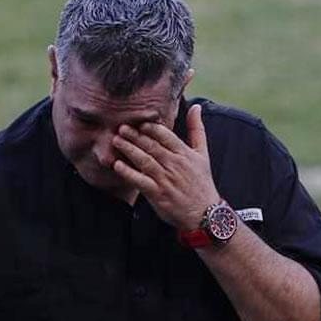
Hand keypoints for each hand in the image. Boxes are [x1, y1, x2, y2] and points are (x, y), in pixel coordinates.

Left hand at [110, 103, 220, 229]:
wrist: (204, 213)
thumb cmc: (201, 182)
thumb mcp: (203, 154)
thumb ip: (197, 129)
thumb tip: (196, 106)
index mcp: (184, 153)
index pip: (166, 135)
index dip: (151, 127)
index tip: (139, 122)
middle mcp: (175, 165)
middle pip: (152, 146)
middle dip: (135, 135)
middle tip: (121, 127)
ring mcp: (165, 179)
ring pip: (144, 160)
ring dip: (129, 149)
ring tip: (116, 141)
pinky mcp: (158, 194)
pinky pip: (140, 181)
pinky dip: (128, 173)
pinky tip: (117, 165)